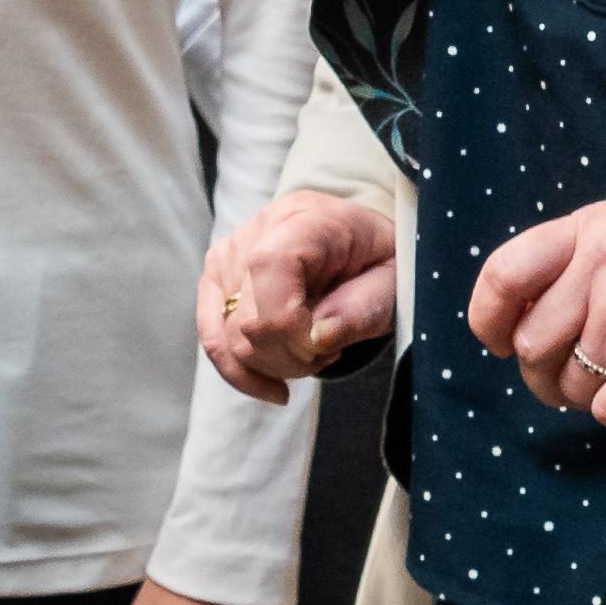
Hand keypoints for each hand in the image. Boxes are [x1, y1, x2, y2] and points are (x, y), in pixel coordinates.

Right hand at [199, 190, 399, 400]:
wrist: (364, 247)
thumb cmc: (379, 264)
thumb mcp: (392, 286)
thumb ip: (360, 311)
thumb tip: (316, 341)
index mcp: (308, 219)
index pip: (270, 265)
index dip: (286, 320)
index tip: (321, 350)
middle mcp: (259, 230)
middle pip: (246, 314)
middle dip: (288, 356)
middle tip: (328, 354)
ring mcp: (230, 254)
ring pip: (225, 335)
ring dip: (271, 365)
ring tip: (310, 355)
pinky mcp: (216, 279)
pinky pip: (213, 339)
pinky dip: (241, 372)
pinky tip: (273, 385)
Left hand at [468, 202, 605, 432]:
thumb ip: (564, 272)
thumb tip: (504, 332)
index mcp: (592, 228)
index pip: (505, 273)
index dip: (489, 320)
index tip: (502, 343)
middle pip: (532, 344)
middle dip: (549, 375)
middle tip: (588, 372)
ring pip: (570, 385)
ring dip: (595, 395)